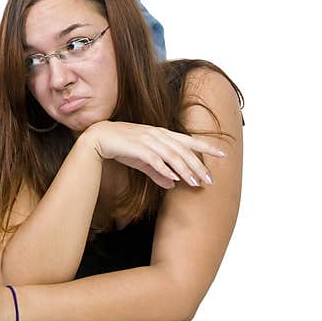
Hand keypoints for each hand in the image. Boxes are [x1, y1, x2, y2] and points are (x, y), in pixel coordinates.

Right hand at [80, 121, 225, 188]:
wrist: (98, 138)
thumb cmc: (121, 147)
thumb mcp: (142, 160)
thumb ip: (158, 172)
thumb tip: (172, 185)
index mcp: (161, 134)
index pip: (188, 140)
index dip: (206, 146)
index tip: (223, 154)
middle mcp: (157, 135)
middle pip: (184, 151)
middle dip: (198, 166)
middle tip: (209, 180)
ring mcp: (147, 140)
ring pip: (172, 155)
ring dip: (185, 170)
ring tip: (195, 182)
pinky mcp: (136, 148)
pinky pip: (154, 159)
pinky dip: (165, 169)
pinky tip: (174, 178)